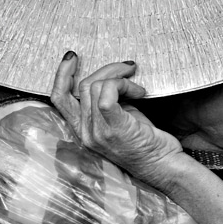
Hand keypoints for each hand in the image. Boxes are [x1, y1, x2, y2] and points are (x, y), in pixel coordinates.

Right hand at [50, 52, 184, 186]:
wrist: (163, 166)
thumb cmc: (147, 142)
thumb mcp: (121, 119)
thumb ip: (107, 102)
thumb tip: (111, 76)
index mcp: (82, 130)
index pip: (59, 98)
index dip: (62, 74)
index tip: (73, 57)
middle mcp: (85, 132)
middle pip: (83, 86)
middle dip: (108, 70)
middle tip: (129, 68)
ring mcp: (97, 132)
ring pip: (96, 86)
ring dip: (121, 78)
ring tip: (139, 88)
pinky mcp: (113, 128)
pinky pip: (108, 94)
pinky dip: (124, 85)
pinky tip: (140, 92)